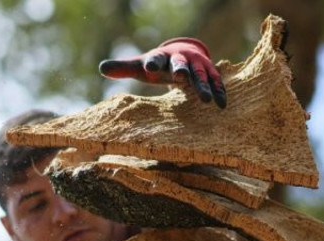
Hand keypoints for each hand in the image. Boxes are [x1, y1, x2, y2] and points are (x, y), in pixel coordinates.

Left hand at [99, 37, 227, 107]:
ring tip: (205, 100)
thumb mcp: (142, 67)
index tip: (149, 67)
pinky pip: (216, 83)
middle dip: (180, 69)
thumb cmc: (159, 65)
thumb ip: (124, 68)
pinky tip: (221, 105)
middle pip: (180, 63)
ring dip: (202, 87)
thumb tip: (101, 68)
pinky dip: (219, 92)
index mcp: (161, 57)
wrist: (184, 53)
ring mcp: (197, 65)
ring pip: (200, 75)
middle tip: (180, 76)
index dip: (152, 62)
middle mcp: (180, 58)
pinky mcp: (209, 73)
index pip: (155, 58)